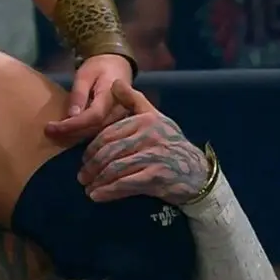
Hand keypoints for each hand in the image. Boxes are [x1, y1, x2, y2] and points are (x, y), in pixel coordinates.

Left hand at [46, 54, 133, 140]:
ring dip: (73, 136)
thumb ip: (79, 94)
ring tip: (54, 132)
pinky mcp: (113, 123)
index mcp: (111, 96)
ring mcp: (118, 119)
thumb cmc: (99, 68)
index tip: (52, 128)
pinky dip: (80, 134)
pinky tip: (67, 132)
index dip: (73, 125)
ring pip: (94, 133)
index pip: (93, 116)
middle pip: (93, 129)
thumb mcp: (85, 75)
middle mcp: (117, 112)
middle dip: (69, 132)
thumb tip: (72, 115)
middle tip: (49, 131)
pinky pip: (97, 133)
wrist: (117, 66)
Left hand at [76, 80, 209, 204]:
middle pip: (109, 152)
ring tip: (88, 188)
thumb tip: (114, 82)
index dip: (92, 149)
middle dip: (92, 166)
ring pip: (115, 168)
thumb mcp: (155, 117)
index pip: (109, 134)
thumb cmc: (170, 143)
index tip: (84, 160)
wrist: (196, 172)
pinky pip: (125, 184)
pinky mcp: (156, 176)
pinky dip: (108, 191)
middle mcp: (150, 136)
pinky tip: (97, 196)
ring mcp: (154, 156)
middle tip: (82, 177)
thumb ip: (133, 100)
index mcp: (146, 120)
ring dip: (97, 181)